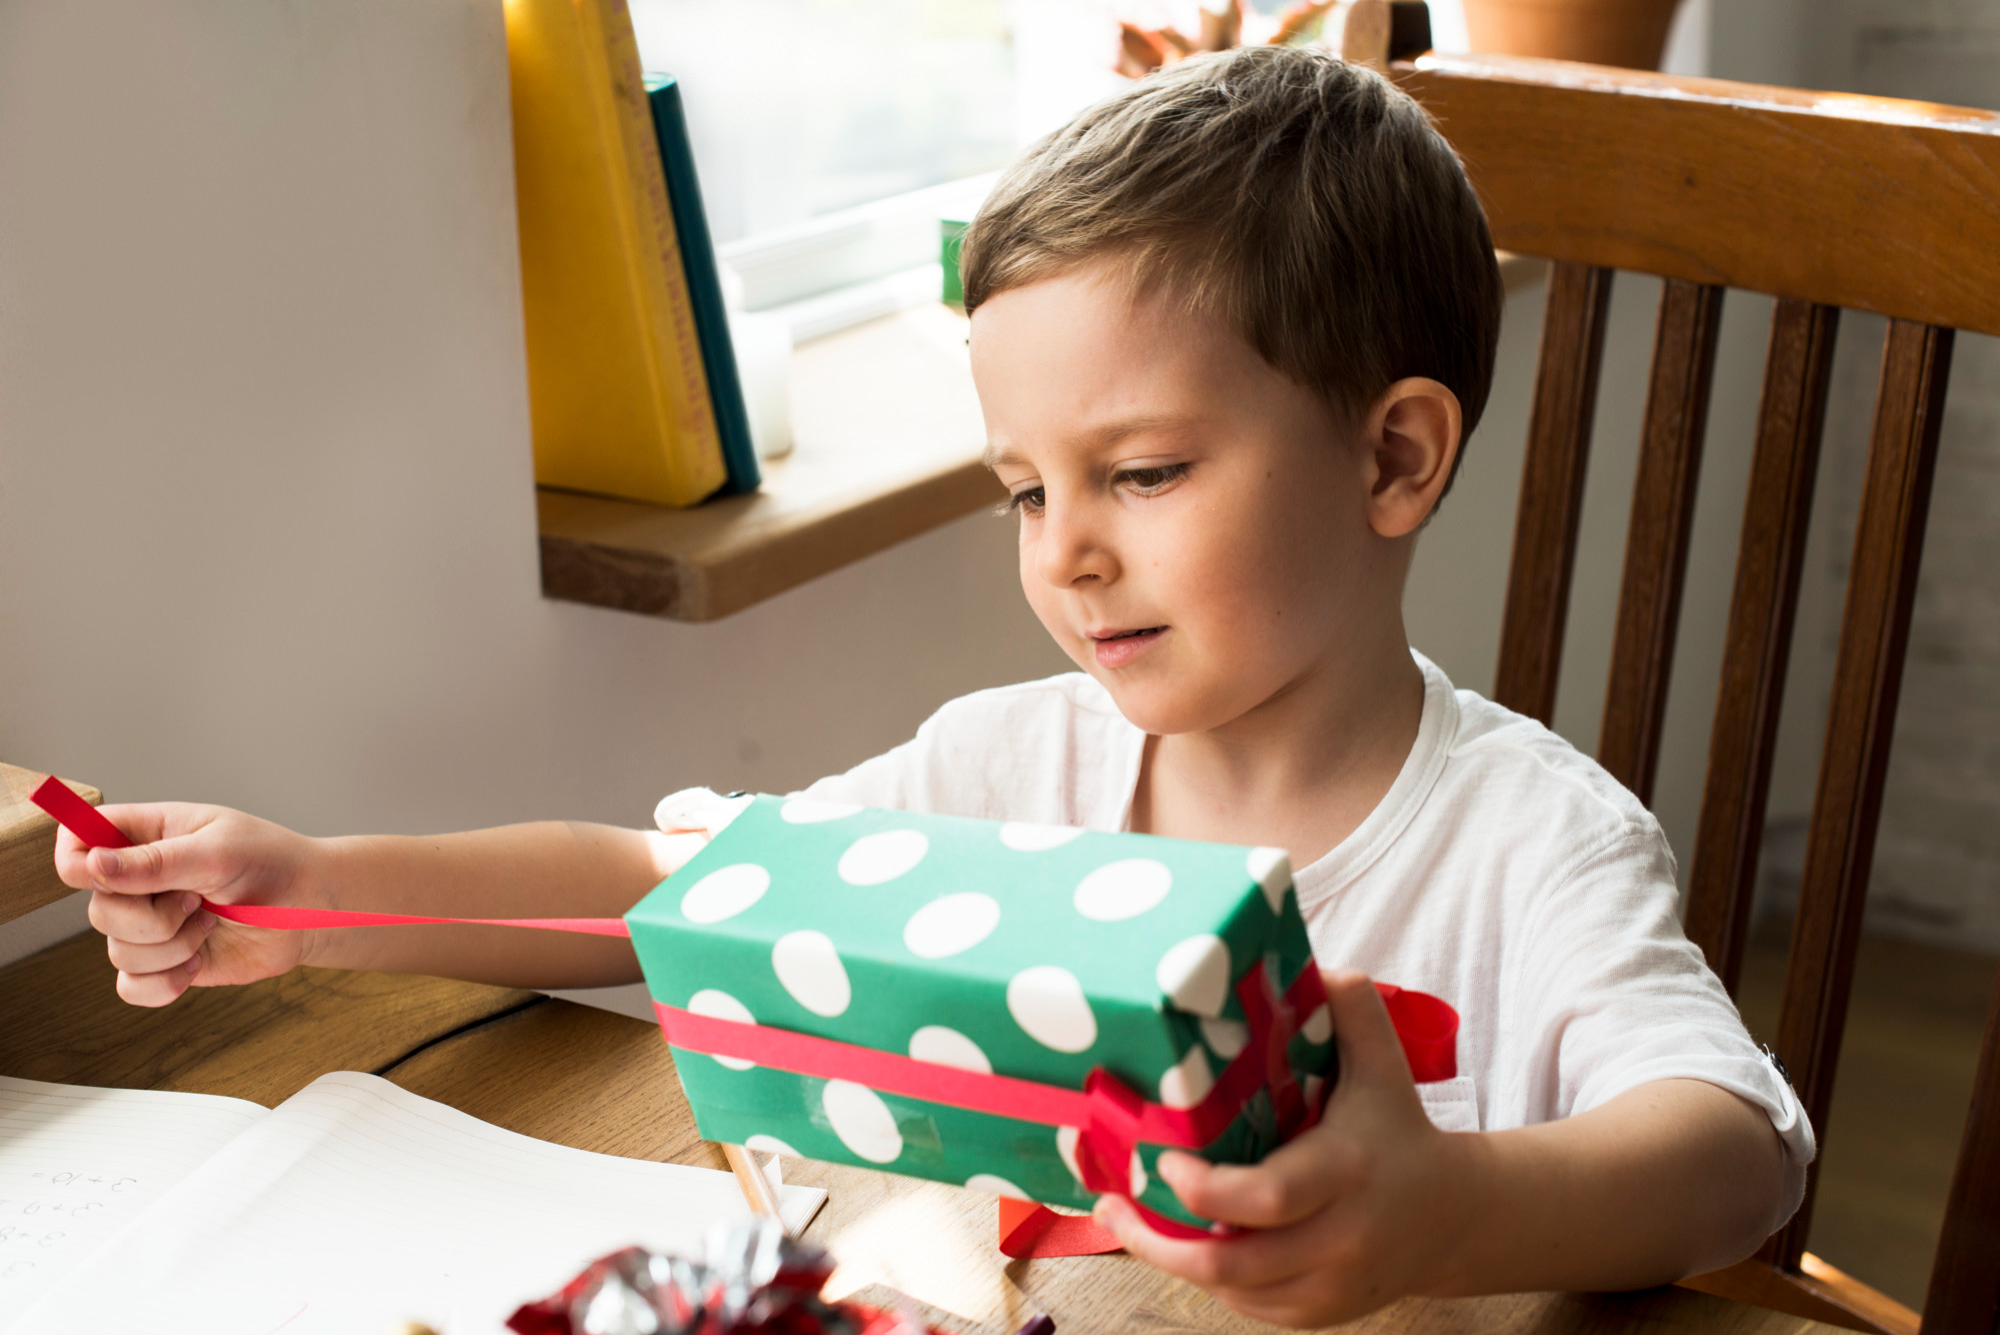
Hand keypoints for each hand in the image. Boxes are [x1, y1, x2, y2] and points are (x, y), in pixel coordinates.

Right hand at [55, 804, 324, 1007]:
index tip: (100, 872)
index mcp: (147, 835)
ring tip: (211, 923)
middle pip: (97, 908)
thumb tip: (93, 865)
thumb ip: (156, 861)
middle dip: (148, 915)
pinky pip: (133, 987)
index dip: (76, 859)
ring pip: (117, 951)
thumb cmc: (272, 863)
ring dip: (171, 945)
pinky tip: (196, 964)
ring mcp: (151, 923)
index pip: (78, 840)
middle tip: (197, 899)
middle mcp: (140, 880)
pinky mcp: (166, 962)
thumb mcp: (219, 851)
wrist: (311, 909)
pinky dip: (165, 983)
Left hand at [1091, 970, 1475, 1326]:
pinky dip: (1206, 1279)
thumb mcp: (1384, 1063)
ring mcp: (1329, 1287)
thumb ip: (1352, 1008)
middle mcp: (1339, 1239)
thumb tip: (1316, 962)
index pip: (1264, 1197)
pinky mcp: (1318, 1314)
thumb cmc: (1400, 1129)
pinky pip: (1245, 1306)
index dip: (1203, 1190)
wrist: (1455, 1218)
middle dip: (1157, 1238)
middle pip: (1230, 1262)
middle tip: (1112, 1200)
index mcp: (1345, 1172)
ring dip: (1169, 1258)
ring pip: (1229, 1291)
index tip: (1164, 1162)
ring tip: (1126, 1219)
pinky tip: (1178, 1243)